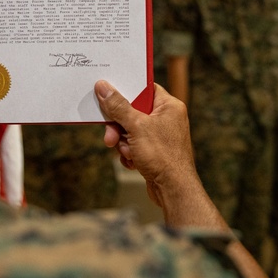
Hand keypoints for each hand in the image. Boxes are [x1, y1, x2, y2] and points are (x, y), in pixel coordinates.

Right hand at [95, 80, 201, 210]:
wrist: (173, 189)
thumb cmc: (163, 156)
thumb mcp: (136, 126)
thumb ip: (118, 106)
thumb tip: (104, 88)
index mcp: (169, 106)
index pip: (144, 89)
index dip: (126, 91)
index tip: (108, 94)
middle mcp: (166, 118)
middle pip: (132, 111)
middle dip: (119, 126)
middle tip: (111, 135)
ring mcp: (160, 136)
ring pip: (130, 130)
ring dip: (123, 142)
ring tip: (128, 153)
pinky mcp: (154, 151)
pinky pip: (133, 145)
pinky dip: (129, 153)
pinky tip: (134, 162)